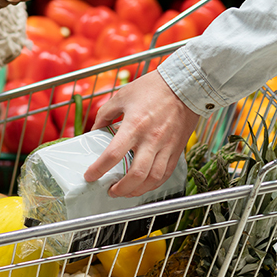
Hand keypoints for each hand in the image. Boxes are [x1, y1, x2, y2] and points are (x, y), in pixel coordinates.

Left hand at [83, 70, 199, 196]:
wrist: (185, 85)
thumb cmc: (153, 87)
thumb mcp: (122, 95)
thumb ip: (105, 114)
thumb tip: (95, 130)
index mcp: (134, 125)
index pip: (113, 155)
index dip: (98, 169)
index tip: (90, 176)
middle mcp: (151, 139)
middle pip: (136, 175)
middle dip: (120, 188)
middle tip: (111, 190)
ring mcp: (166, 146)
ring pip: (153, 179)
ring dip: (137, 190)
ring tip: (126, 191)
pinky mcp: (177, 149)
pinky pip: (166, 173)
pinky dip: (154, 184)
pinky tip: (144, 185)